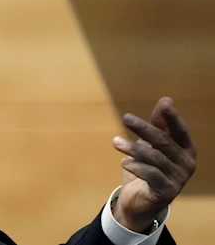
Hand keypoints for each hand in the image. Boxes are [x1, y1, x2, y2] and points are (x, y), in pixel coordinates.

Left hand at [111, 97, 196, 232]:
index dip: (172, 117)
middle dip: (144, 128)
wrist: (140, 201)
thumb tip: (166, 100)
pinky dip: (136, 166)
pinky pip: (151, 175)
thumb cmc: (147, 168)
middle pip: (164, 142)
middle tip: (126, 118)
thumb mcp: (151, 145)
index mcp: (185, 149)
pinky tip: (124, 162)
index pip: (180, 130)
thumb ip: (158, 125)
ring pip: (155, 158)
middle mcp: (187, 163)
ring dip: (132, 148)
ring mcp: (179, 179)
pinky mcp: (167, 192)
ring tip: (115, 142)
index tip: (164, 103)